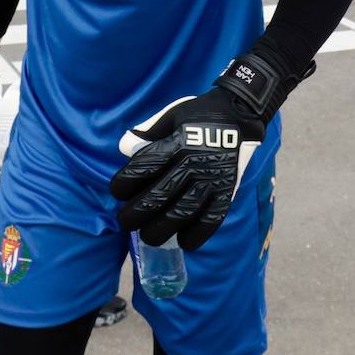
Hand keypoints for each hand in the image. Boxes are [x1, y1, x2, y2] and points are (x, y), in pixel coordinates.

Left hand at [110, 86, 262, 250]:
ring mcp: (211, 179)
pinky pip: (212, 218)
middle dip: (136, 214)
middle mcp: (191, 163)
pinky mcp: (226, 190)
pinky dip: (198, 234)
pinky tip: (184, 241)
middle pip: (158, 196)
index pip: (142, 168)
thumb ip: (148, 132)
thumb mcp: (170, 115)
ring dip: (161, 229)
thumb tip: (123, 148)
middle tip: (125, 221)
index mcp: (175, 143)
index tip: (117, 191)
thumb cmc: (197, 115)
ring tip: (149, 236)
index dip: (123, 184)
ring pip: (183, 212)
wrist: (237, 114)